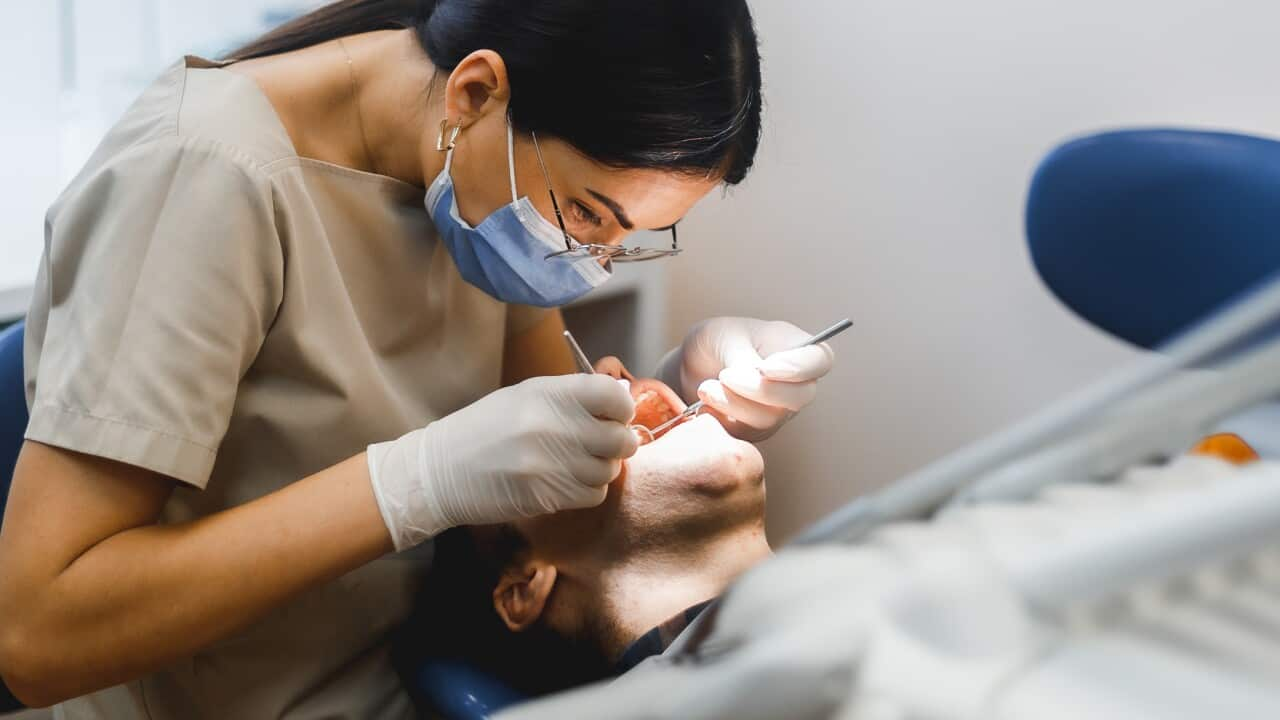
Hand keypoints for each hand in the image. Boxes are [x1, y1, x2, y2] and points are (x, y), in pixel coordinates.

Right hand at [366, 374, 637, 549]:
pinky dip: (587, 490)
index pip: (613, 396)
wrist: (441, 471)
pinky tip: (567, 481)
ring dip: (601, 469)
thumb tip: (620, 397)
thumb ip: (571, 397)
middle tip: (604, 444)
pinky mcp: (546, 496)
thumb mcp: (525, 397)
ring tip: (578, 464)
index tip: (615, 414)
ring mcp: (550, 464)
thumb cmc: (485, 429)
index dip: (622, 407)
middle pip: (620, 438)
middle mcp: (553, 426)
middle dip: (618, 443)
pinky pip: (593, 495)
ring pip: (609, 470)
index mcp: (548, 394)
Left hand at [656, 317, 835, 441]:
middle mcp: (794, 382)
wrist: (691, 367)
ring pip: (770, 418)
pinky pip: (745, 435)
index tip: (766, 368)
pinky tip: (704, 404)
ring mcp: (777, 410)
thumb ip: (744, 356)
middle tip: (726, 376)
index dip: (800, 368)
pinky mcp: (755, 431)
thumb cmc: (716, 342)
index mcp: (795, 347)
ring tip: (707, 387)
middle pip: (800, 396)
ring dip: (735, 404)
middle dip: (761, 390)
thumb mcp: (724, 336)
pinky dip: (722, 420)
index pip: (820, 360)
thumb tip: (756, 378)